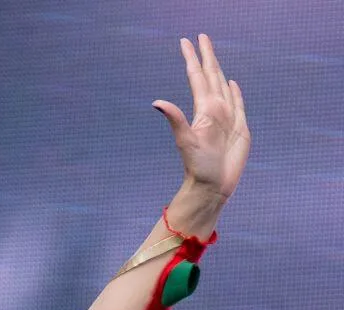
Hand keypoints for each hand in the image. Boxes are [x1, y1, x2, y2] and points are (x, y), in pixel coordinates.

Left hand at [153, 34, 250, 201]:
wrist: (212, 186)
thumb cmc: (198, 166)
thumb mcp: (185, 140)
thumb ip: (175, 119)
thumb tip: (156, 102)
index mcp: (203, 109)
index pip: (197, 76)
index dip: (192, 58)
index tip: (186, 41)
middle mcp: (215, 110)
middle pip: (211, 75)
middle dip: (207, 56)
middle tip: (201, 37)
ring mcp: (227, 118)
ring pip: (223, 86)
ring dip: (219, 70)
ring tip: (213, 55)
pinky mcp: (240, 128)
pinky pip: (239, 104)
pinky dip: (236, 92)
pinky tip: (232, 83)